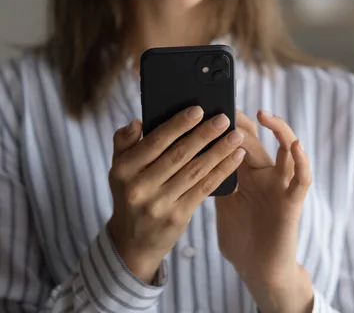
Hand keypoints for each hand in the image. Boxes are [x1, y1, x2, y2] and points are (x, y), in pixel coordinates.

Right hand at [107, 107, 245, 282]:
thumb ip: (124, 141)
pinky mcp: (177, 217)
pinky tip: (235, 158)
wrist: (132, 242)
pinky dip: (221, 171)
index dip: (178, 125)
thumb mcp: (118, 169)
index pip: (155, 142)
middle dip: (204, 135)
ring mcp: (159, 204)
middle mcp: (139, 187)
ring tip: (235, 136)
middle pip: (178, 155)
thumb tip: (138, 121)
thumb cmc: (130, 194)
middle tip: (224, 119)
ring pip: (194, 171)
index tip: (198, 110)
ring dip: (218, 151)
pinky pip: (204, 188)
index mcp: (123, 170)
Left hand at [215, 110, 313, 312]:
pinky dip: (301, 161)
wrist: (257, 269)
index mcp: (244, 174)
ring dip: (278, 130)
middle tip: (227, 105)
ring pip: (285, 151)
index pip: (235, 141)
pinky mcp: (292, 202)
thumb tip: (184, 157)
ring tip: (263, 115)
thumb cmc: (239, 237)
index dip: (225, 125)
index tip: (209, 106)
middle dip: (242, 122)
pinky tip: (295, 145)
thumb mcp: (221, 202)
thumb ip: (211, 179)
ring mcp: (280, 186)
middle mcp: (263, 175)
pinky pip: (301, 178)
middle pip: (254, 141)